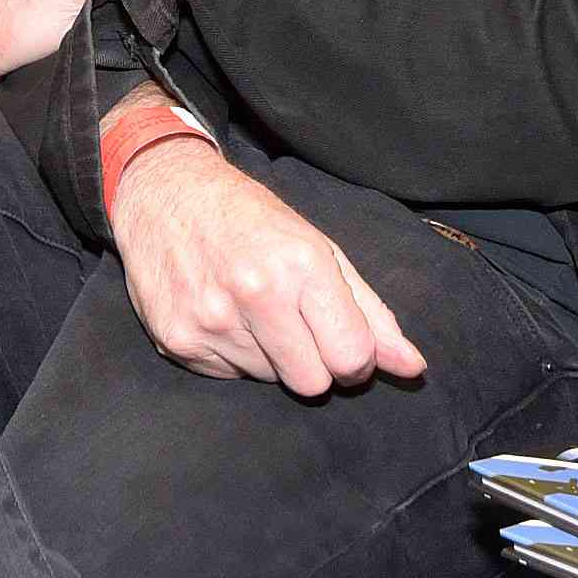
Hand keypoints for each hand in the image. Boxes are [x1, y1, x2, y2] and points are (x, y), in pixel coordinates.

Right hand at [110, 137, 425, 392]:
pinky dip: (233, 353)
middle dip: (315, 364)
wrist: (165, 193)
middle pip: (313, 383)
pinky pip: (228, 376)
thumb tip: (413, 368)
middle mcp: (255, 294)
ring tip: (251, 309)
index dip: (357, 360)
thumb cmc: (251, 218)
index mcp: (301, 265)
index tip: (345, 344)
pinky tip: (221, 313)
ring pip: (271, 381)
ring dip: (271, 355)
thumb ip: (371, 312)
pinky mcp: (177, 341)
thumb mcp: (320, 248)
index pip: (351, 357)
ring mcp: (211, 321)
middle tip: (297, 325)